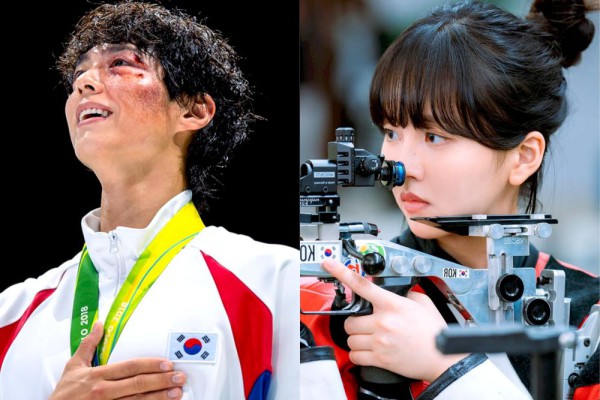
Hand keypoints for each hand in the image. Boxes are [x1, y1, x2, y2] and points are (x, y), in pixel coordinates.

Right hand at [50, 322, 185, 399]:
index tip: (167, 363)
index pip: (130, 367)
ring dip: (159, 397)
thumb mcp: (73, 366)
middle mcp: (104, 391)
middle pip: (138, 385)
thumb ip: (88, 345)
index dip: (151, 365)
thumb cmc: (64, 392)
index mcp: (98, 375)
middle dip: (161, 381)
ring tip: (177, 393)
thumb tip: (100, 324)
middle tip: (179, 377)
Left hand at [322, 259, 467, 381]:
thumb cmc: (434, 332)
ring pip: (351, 339)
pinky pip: (355, 356)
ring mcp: (380, 341)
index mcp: (392, 304)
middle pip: (350, 320)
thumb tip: (395, 291)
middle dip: (355, 323)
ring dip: (357, 339)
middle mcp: (383, 322)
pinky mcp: (380, 359)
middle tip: (365, 325)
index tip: (329, 265)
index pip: (361, 285)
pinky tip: (369, 352)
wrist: (443, 358)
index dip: (341, 272)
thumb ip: (405, 294)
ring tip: (370, 339)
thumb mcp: (422, 303)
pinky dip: (358, 354)